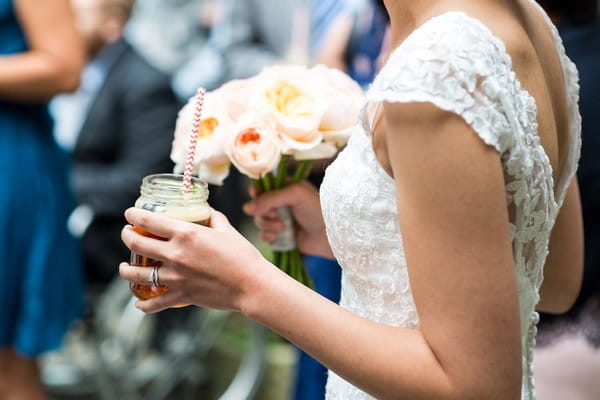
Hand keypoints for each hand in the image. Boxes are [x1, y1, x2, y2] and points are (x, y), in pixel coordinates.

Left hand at [119, 208, 267, 312]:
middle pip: (137, 244)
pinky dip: (143, 304)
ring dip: (125, 270)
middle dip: (126, 236)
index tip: (129, 214)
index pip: (148, 221)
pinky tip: (139, 302)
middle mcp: (175, 254)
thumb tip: (207, 213)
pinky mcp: (181, 295)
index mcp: (186, 234)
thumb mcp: (228, 230)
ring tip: (125, 267)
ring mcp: (176, 277)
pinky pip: (153, 303)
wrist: (252, 285)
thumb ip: (214, 219)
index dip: (133, 216)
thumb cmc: (243, 256)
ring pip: (136, 274)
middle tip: (127, 234)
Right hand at [243, 181, 333, 258]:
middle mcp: (280, 204)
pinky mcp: (280, 236)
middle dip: (263, 212)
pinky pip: (264, 236)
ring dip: (267, 225)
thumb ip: (270, 198)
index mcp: (285, 188)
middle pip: (257, 206)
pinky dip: (268, 236)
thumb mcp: (295, 195)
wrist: (331, 235)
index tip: (255, 195)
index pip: (262, 187)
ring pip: (259, 222)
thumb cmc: (318, 209)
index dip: (256, 192)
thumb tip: (246, 208)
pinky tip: (278, 236)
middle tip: (276, 215)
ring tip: (283, 227)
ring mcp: (280, 220)